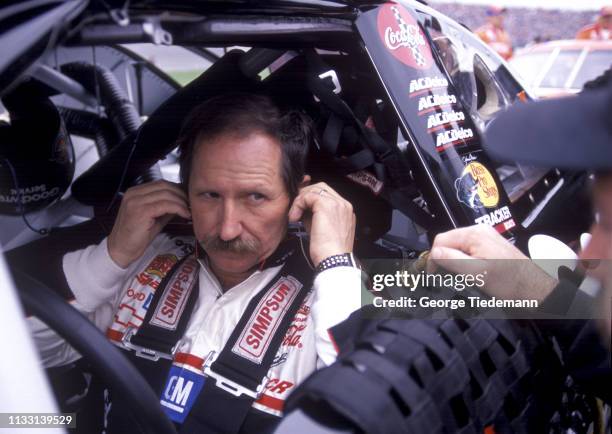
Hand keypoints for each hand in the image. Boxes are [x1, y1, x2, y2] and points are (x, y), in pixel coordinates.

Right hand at [107, 180, 190, 267]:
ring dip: (181, 201)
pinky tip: (184, 215)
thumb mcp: (153, 218)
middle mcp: (134, 194)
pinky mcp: (141, 211)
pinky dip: (178, 208)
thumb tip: (183, 203)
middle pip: (164, 186)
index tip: (187, 198)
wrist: (121, 250)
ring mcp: (136, 201)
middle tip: (190, 203)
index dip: (176, 189)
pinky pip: (165, 205)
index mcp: (135, 192)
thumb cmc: (135, 237)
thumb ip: (165, 208)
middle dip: (181, 193)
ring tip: (188, 210)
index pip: (160, 184)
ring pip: (166, 194)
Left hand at [288, 182, 355, 266]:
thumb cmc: (328, 252)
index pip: (327, 194)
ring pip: (314, 190)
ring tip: (294, 216)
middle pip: (321, 187)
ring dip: (300, 201)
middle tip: (294, 207)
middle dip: (305, 195)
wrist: (333, 260)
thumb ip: (314, 216)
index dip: (310, 198)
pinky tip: (294, 218)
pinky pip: (307, 196)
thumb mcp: (322, 230)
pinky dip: (298, 205)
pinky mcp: (326, 205)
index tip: (299, 206)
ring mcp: (336, 203)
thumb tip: (302, 209)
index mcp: (346, 211)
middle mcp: (344, 204)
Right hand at [428, 225, 556, 301]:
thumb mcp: (476, 273)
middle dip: (442, 259)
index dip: (433, 258)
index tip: (433, 276)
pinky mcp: (491, 246)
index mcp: (474, 234)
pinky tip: (467, 273)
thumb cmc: (508, 283)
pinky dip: (463, 261)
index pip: (440, 240)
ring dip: (452, 261)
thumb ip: (452, 260)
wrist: (536, 289)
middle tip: (442, 278)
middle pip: (449, 242)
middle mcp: (480, 231)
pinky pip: (469, 250)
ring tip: (454, 277)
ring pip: (458, 246)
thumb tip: (433, 253)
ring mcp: (487, 237)